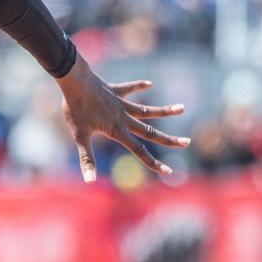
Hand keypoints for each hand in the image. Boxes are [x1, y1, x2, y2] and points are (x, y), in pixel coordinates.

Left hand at [58, 53, 189, 183]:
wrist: (75, 81)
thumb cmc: (76, 110)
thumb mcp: (79, 136)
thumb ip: (86, 159)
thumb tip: (90, 181)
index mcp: (117, 130)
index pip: (139, 151)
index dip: (153, 163)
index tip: (169, 171)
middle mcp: (123, 117)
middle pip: (150, 131)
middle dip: (169, 139)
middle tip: (187, 142)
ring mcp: (121, 103)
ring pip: (146, 110)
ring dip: (164, 111)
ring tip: (182, 108)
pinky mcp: (115, 90)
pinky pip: (129, 89)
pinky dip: (139, 86)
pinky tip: (150, 84)